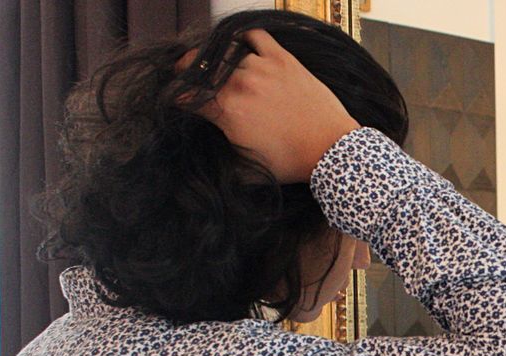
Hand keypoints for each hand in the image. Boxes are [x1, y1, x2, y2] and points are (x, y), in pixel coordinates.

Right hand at [177, 29, 359, 183]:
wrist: (330, 149)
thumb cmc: (291, 162)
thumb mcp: (245, 169)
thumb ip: (218, 152)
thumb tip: (201, 145)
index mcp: (226, 110)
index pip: (184, 94)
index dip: (175, 96)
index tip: (178, 99)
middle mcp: (239, 83)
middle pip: (197, 66)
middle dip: (186, 72)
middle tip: (190, 79)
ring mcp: (261, 67)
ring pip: (225, 54)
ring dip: (217, 61)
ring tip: (219, 70)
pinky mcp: (282, 59)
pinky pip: (254, 36)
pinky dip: (243, 39)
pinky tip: (242, 49)